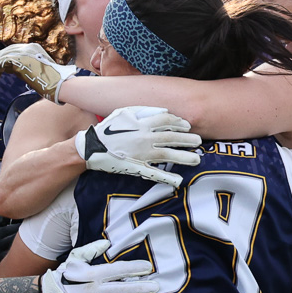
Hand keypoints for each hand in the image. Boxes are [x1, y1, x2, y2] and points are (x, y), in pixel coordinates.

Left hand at [0, 43, 77, 101]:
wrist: (59, 84)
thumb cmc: (52, 82)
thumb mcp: (35, 71)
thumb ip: (23, 67)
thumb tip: (8, 68)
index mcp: (34, 48)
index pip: (15, 49)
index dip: (4, 56)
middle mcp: (29, 48)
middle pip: (8, 51)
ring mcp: (25, 52)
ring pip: (4, 56)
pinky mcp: (21, 60)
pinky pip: (2, 62)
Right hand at [40, 239, 157, 292]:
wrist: (51, 292)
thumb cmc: (66, 272)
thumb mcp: (76, 256)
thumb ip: (92, 249)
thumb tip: (108, 243)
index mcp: (92, 274)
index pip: (117, 270)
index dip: (133, 268)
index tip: (148, 267)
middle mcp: (94, 290)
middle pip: (121, 289)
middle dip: (139, 287)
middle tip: (156, 287)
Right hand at [75, 106, 201, 186]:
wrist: (92, 147)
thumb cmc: (108, 128)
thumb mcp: (124, 113)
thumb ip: (144, 111)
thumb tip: (164, 112)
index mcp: (142, 123)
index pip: (166, 121)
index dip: (179, 123)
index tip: (188, 126)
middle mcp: (145, 138)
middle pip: (172, 138)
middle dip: (187, 140)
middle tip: (199, 141)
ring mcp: (142, 154)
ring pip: (168, 155)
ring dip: (184, 157)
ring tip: (197, 158)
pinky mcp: (137, 166)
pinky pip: (155, 173)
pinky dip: (167, 178)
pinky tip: (179, 181)